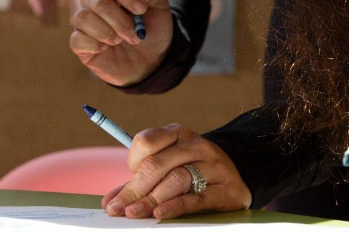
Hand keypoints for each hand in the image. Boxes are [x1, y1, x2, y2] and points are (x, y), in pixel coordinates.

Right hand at [69, 0, 173, 85]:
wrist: (152, 60)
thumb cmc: (153, 29)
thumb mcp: (159, 5)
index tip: (141, 10)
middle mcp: (95, 1)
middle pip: (98, 0)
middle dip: (121, 21)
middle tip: (136, 34)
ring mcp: (86, 22)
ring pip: (83, 17)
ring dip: (107, 32)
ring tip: (121, 41)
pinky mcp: (80, 43)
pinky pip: (76, 39)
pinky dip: (94, 44)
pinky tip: (105, 49)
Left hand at [102, 124, 249, 218]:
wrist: (239, 175)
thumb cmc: (195, 170)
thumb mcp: (169, 166)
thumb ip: (139, 181)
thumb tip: (110, 201)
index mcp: (178, 133)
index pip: (147, 142)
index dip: (132, 162)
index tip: (128, 181)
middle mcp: (196, 145)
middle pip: (157, 164)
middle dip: (135, 188)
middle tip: (118, 209)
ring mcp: (212, 166)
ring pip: (176, 180)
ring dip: (151, 199)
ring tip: (133, 213)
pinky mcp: (225, 190)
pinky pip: (196, 198)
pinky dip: (174, 206)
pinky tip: (159, 214)